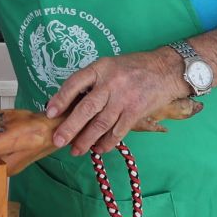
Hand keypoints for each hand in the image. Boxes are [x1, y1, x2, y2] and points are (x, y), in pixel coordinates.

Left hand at [44, 50, 191, 155]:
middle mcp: (111, 83)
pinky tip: (98, 149)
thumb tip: (69, 103)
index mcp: (100, 68)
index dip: (61, 98)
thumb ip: (93, 82)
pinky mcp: (136, 112)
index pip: (75, 83)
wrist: (166, 70)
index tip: (50, 113)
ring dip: (86, 140)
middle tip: (58, 141)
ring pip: (101, 124)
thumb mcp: (110, 66)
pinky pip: (118, 131)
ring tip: (75, 150)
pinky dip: (107, 143)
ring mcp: (124, 99)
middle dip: (70, 127)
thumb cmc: (133, 68)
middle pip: (86, 108)